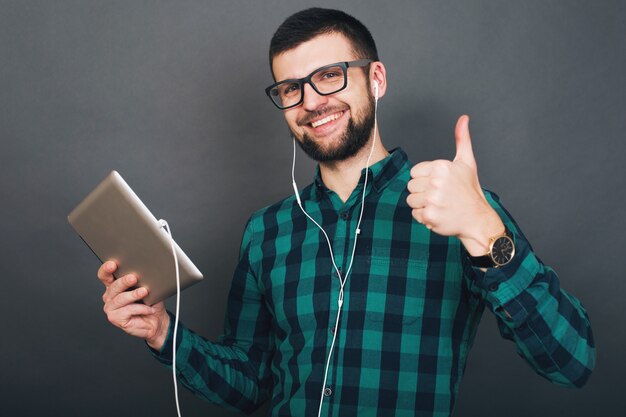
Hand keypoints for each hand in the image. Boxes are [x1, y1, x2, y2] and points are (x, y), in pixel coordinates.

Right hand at [98, 261, 169, 349]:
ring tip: (144, 292)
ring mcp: (111, 308)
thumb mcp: (147, 288)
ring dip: (134, 295)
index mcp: (115, 286)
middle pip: (113, 286)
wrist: (157, 321)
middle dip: (124, 281)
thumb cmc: (151, 303)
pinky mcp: (115, 318)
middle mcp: (110, 296)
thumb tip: (144, 271)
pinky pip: (127, 310)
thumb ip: (142, 280)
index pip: (105, 275)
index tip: (113, 264)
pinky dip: (140, 308)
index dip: (107, 269)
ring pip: (120, 298)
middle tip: (133, 278)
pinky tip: (148, 308)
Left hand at [406, 115, 503, 254]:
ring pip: (411, 200)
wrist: (478, 219)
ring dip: (422, 205)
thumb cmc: (470, 191)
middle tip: (441, 196)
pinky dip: (424, 217)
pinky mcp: (430, 215)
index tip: (440, 185)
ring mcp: (432, 199)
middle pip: (411, 186)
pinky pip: (415, 214)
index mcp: (441, 167)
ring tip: (439, 205)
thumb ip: (462, 139)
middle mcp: (436, 182)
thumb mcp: (467, 162)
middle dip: (422, 192)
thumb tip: (463, 118)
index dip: (425, 179)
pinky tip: (439, 214)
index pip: (414, 172)